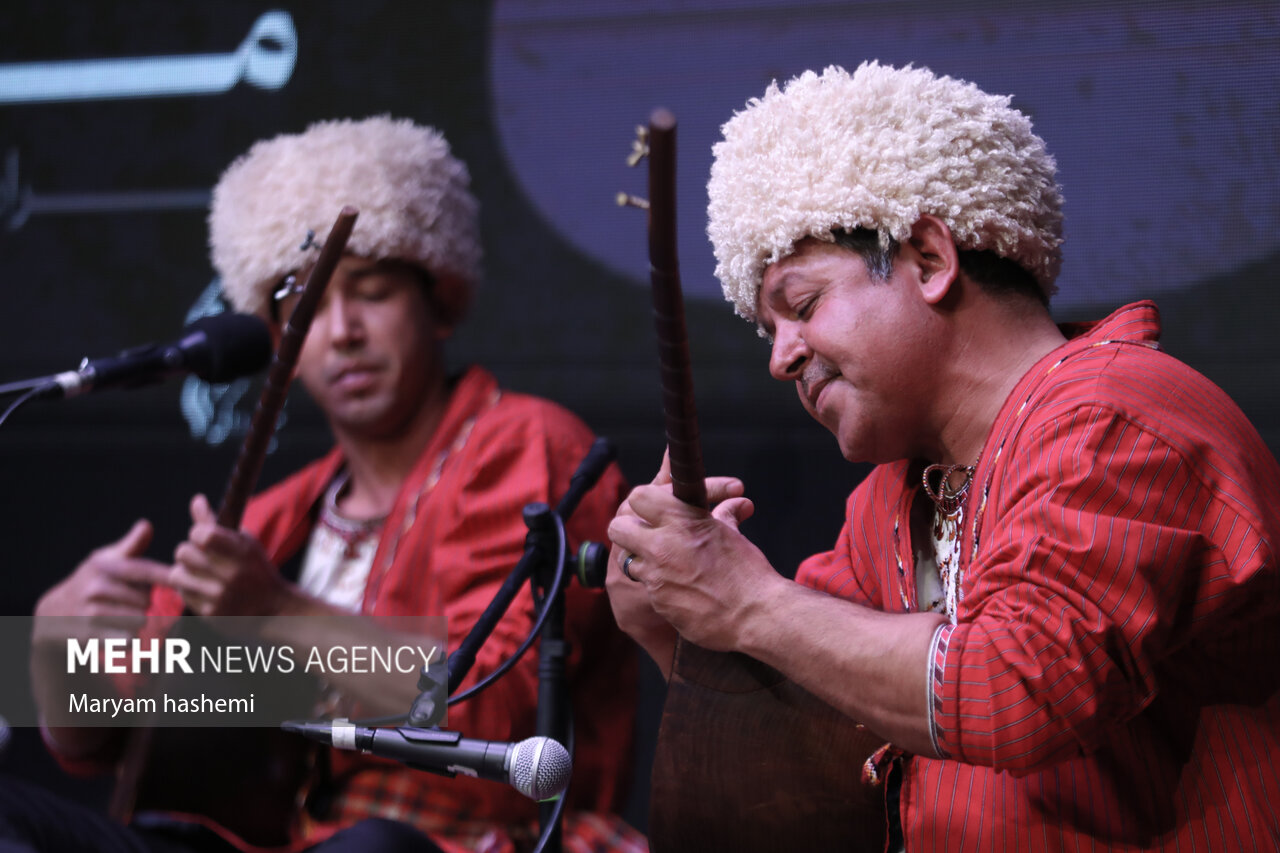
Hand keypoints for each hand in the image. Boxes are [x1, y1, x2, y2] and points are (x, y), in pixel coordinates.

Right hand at [32, 519, 169, 647]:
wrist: (54, 611)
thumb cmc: (92, 580)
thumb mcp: (106, 559)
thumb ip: (131, 545)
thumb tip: (146, 525)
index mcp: (105, 566)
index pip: (144, 570)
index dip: (168, 576)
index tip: (186, 579)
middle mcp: (96, 587)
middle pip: (146, 599)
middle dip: (153, 603)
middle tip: (147, 604)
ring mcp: (91, 611)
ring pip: (139, 619)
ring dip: (144, 621)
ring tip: (137, 617)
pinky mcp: (89, 634)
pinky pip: (125, 638)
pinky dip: (132, 637)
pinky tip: (127, 632)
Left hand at [169, 494, 291, 619]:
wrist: (273, 609)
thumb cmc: (255, 569)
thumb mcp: (244, 542)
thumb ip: (215, 523)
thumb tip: (196, 500)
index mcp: (242, 552)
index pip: (201, 534)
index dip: (197, 532)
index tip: (205, 537)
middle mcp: (231, 575)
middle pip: (183, 552)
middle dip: (190, 552)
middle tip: (202, 556)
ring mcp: (220, 596)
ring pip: (177, 574)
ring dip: (186, 571)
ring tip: (202, 573)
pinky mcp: (210, 614)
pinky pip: (182, 594)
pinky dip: (189, 589)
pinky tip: (205, 589)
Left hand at [608, 450, 776, 655]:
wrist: (755, 615)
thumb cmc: (749, 572)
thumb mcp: (733, 535)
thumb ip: (724, 515)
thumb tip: (734, 503)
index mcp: (682, 520)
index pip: (639, 497)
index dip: (643, 502)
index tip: (651, 509)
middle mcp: (662, 544)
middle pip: (618, 526)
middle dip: (627, 529)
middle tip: (645, 535)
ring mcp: (656, 575)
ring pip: (626, 560)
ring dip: (640, 560)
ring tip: (661, 564)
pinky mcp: (657, 601)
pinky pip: (644, 587)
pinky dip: (656, 586)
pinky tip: (677, 588)